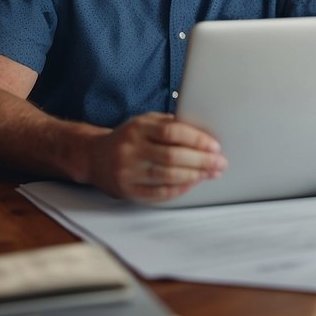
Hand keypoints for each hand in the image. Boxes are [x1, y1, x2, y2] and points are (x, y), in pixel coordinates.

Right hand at [85, 113, 227, 202]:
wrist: (94, 157)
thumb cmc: (128, 138)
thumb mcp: (145, 123)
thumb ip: (170, 125)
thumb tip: (204, 134)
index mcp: (138, 127)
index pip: (172, 132)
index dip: (196, 140)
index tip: (215, 146)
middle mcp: (130, 149)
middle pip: (172, 156)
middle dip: (201, 161)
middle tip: (220, 163)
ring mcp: (127, 171)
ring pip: (167, 176)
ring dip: (194, 176)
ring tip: (211, 173)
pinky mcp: (127, 190)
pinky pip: (158, 193)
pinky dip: (179, 189)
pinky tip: (192, 184)